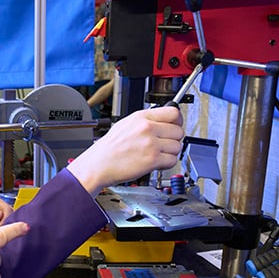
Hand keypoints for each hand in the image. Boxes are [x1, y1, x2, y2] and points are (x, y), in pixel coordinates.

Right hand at [66, 105, 183, 193]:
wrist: (99, 164)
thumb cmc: (109, 147)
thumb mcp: (126, 124)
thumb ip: (146, 120)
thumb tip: (163, 120)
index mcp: (142, 117)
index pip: (174, 113)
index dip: (177, 121)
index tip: (175, 126)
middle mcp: (147, 128)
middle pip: (178, 131)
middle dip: (173, 139)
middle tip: (164, 144)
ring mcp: (151, 144)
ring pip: (177, 146)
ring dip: (171, 152)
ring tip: (158, 154)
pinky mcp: (152, 160)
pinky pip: (172, 160)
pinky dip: (167, 163)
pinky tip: (157, 162)